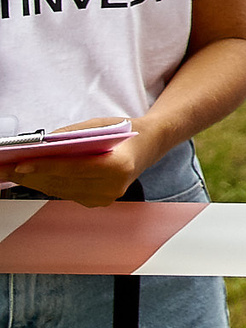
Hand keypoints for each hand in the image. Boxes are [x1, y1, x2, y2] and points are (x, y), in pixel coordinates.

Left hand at [0, 118, 157, 207]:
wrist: (149, 146)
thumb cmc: (125, 132)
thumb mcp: (100, 124)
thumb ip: (72, 135)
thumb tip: (40, 144)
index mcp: (118, 166)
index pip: (73, 168)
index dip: (44, 167)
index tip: (19, 165)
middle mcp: (113, 187)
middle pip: (62, 182)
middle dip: (30, 175)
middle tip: (4, 169)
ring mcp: (106, 197)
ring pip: (60, 190)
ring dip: (33, 181)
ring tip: (10, 173)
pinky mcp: (99, 202)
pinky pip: (66, 193)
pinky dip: (47, 185)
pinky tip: (31, 178)